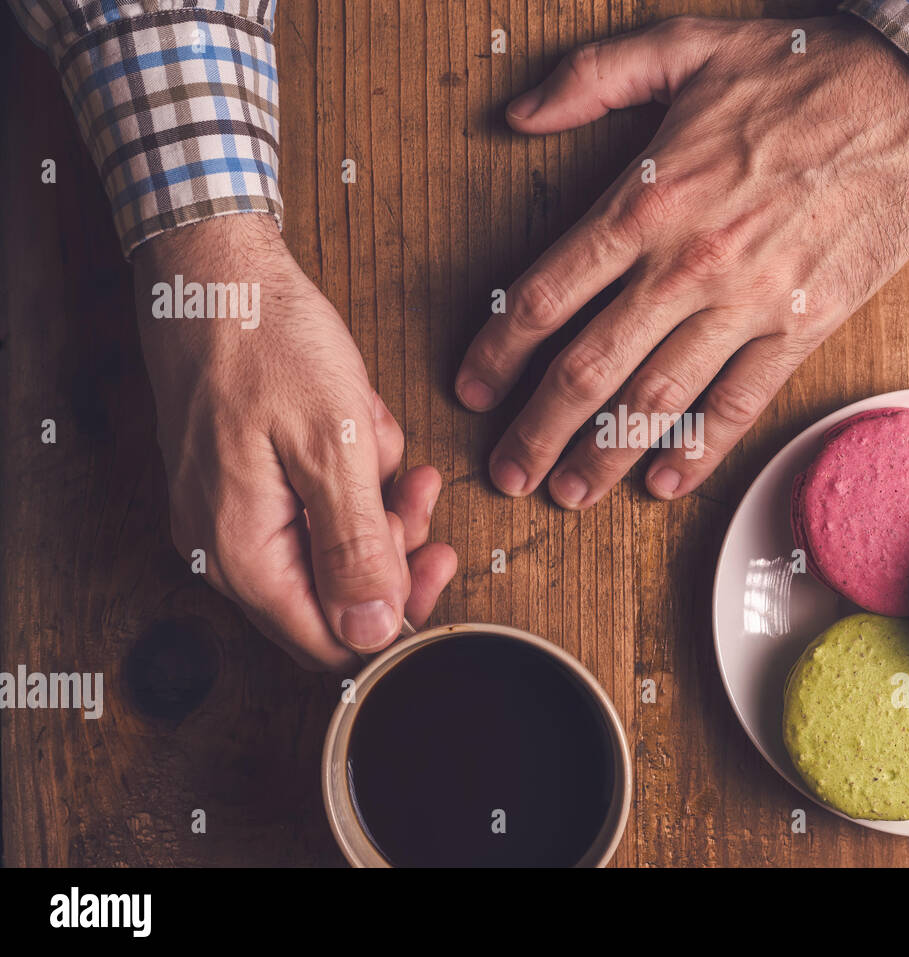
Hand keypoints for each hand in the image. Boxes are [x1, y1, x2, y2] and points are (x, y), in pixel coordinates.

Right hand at [133, 215, 456, 669]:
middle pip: (331, 592)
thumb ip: (356, 546)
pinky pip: (310, 497)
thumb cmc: (264, 340)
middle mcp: (224, 545)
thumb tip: (374, 630)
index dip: (393, 615)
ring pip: (328, 539)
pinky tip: (352, 418)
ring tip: (375, 432)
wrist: (212, 266)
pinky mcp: (242, 477)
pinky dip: (343, 464)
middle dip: (388, 540)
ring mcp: (229, 510)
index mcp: (242, 551)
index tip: (438, 560)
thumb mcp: (331, 444)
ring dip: (370, 492)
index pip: (328, 640)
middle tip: (419, 488)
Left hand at [456, 14, 908, 507]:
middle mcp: (688, 265)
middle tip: (507, 472)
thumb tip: (519, 112)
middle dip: (538, 431)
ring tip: (570, 493)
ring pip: (657, 400)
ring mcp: (748, 304)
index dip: (499, 351)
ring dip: (605, 455)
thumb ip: (593, 78)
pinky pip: (741, 404)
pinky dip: (700, 450)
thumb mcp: (687, 47)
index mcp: (648, 202)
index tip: (473, 387)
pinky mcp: (803, 326)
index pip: (548, 295)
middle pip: (589, 369)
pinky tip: (665, 481)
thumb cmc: (803, 71)